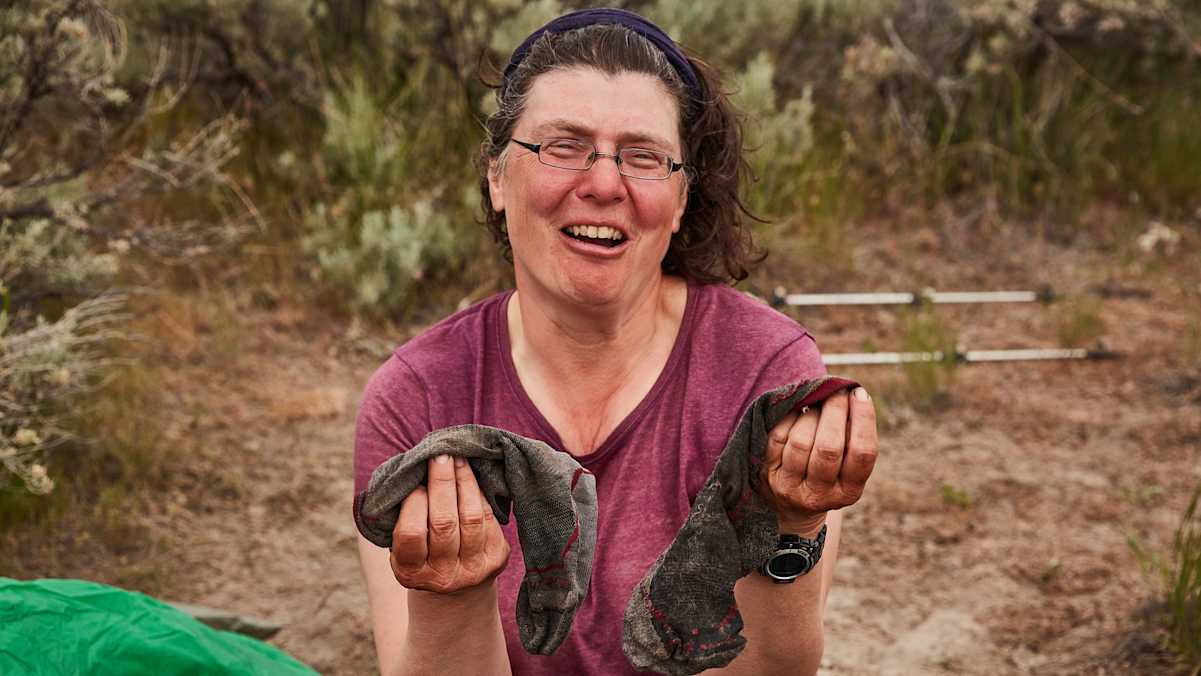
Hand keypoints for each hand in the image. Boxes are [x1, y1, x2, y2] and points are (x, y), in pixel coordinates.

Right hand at [390, 454, 510, 593]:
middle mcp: (443, 577)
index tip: (415, 482)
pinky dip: (479, 493)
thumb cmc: (422, 550)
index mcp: (410, 572)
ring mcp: (472, 570)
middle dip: (442, 483)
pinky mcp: (496, 558)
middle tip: (440, 456)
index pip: (411, 533)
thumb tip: (412, 471)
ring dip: (464, 482)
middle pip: (444, 523)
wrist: (457, 584)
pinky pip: (488, 517)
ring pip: (471, 517)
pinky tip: (472, 475)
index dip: (414, 503)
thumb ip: (402, 516)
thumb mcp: (402, 543)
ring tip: (458, 459)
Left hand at [760, 387, 878, 533]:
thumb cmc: (826, 476)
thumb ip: (852, 440)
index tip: (859, 393)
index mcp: (849, 492)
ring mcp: (789, 487)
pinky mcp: (766, 474)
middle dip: (835, 412)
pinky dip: (789, 418)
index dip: (863, 419)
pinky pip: (778, 437)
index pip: (862, 453)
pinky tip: (796, 410)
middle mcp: (820, 495)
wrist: (788, 509)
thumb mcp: (846, 470)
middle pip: (829, 447)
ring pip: (801, 441)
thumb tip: (853, 395)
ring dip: (811, 414)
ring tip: (817, 403)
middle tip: (837, 392)